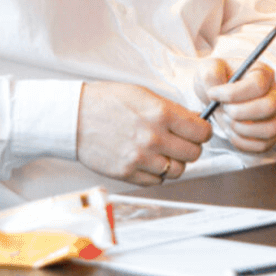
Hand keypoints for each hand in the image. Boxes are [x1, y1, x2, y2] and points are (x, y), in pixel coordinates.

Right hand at [77, 81, 209, 185]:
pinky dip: (156, 173)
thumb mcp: (143, 95)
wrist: (74, 117)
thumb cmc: (106, 102)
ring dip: (173, 162)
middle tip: (179, 142)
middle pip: (194, 154)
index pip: (202, 132)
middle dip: (190, 148)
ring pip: (177, 171)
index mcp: (161, 114)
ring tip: (160, 152)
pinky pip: (157, 181)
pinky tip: (146, 160)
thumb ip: (170, 110)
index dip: (202, 132)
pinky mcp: (128, 173)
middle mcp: (154, 138)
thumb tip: (194, 121)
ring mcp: (141, 158)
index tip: (197, 132)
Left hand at [194, 57, 275, 153]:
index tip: (213, 94)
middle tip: (223, 109)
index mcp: (263, 73)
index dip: (233, 93)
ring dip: (241, 128)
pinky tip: (230, 130)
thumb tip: (214, 88)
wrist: (219, 99)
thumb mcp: (208, 69)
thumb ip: (210, 74)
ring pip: (269, 129)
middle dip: (238, 113)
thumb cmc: (217, 81)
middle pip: (267, 107)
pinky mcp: (274, 134)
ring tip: (227, 119)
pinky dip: (241, 142)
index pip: (257, 85)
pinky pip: (262, 145)